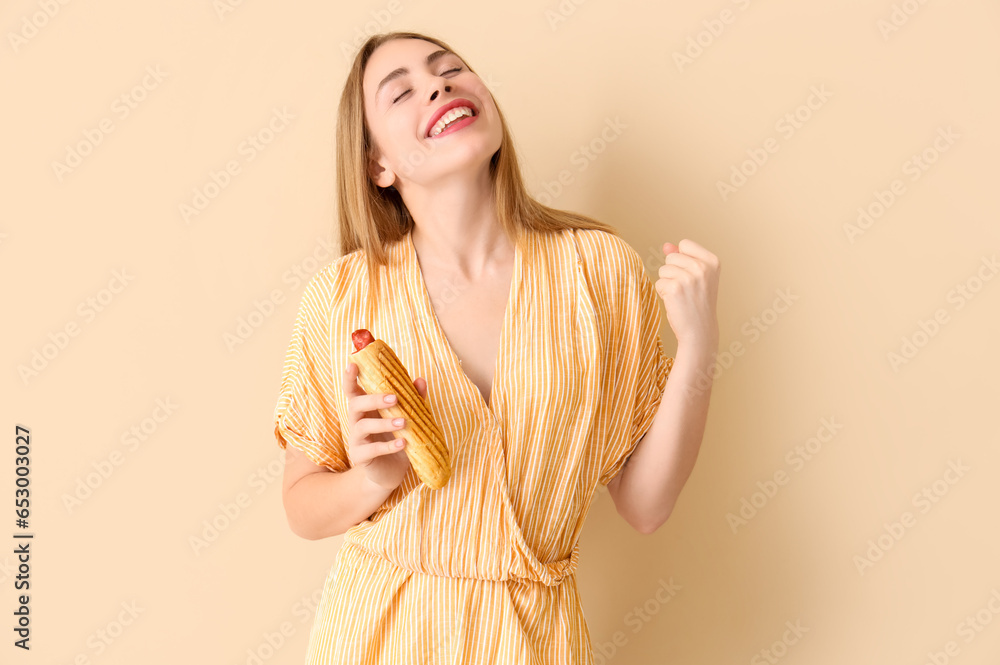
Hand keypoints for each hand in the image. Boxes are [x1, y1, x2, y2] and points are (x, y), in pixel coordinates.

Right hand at [343, 362, 428, 491]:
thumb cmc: (397, 439)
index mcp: (365, 408)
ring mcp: (356, 440)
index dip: (350, 377)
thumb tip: (420, 380)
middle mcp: (356, 421)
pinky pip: (371, 450)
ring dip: (384, 423)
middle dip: (374, 399)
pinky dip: (388, 446)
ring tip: (404, 422)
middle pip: (356, 404)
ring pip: (363, 426)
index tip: (353, 364)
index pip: (353, 390)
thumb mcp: (407, 418)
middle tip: (395, 398)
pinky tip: (403, 443)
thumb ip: (413, 399)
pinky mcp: (360, 457)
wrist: (391, 473)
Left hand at [655, 239, 719, 348]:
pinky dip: (663, 293)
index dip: (682, 260)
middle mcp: (702, 267)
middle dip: (673, 272)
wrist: (700, 331)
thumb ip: (682, 257)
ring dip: (667, 283)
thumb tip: (666, 245)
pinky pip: (658, 283)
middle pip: (671, 257)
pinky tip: (675, 302)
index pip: (684, 244)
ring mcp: (688, 277)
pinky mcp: (674, 288)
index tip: (692, 276)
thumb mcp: (697, 277)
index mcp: (712, 261)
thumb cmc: (698, 303)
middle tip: (686, 289)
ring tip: (681, 296)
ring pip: (663, 269)